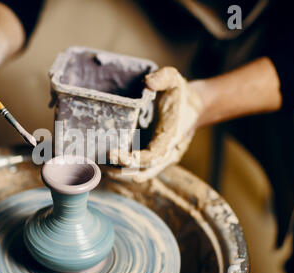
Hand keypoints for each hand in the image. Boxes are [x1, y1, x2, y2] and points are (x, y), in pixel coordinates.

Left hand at [108, 67, 202, 181]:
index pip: (152, 156)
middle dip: (122, 171)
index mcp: (171, 137)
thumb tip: (148, 82)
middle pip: (144, 171)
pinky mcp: (153, 157)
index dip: (133, 158)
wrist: (193, 108)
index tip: (114, 153)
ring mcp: (160, 157)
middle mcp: (166, 152)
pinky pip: (139, 169)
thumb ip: (164, 77)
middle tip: (101, 165)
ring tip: (100, 168)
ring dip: (121, 173)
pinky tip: (106, 166)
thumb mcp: (175, 80)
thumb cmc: (181, 95)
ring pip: (140, 173)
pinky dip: (124, 169)